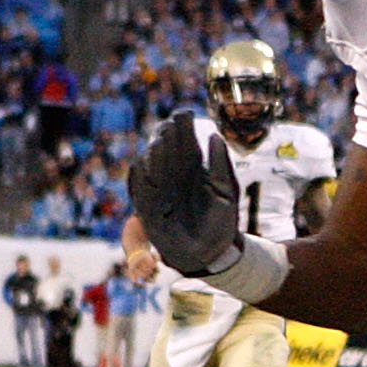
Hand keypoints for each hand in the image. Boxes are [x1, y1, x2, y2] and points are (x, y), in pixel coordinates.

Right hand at [130, 115, 241, 277]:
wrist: (212, 253)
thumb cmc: (222, 220)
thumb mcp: (225, 190)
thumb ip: (221, 164)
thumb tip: (214, 135)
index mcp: (193, 169)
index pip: (185, 143)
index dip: (182, 128)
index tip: (185, 113)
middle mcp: (174, 176)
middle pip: (166, 150)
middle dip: (167, 136)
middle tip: (170, 124)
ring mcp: (160, 190)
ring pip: (152, 165)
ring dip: (155, 153)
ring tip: (161, 141)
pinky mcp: (148, 207)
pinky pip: (141, 188)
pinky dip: (141, 176)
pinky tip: (145, 163)